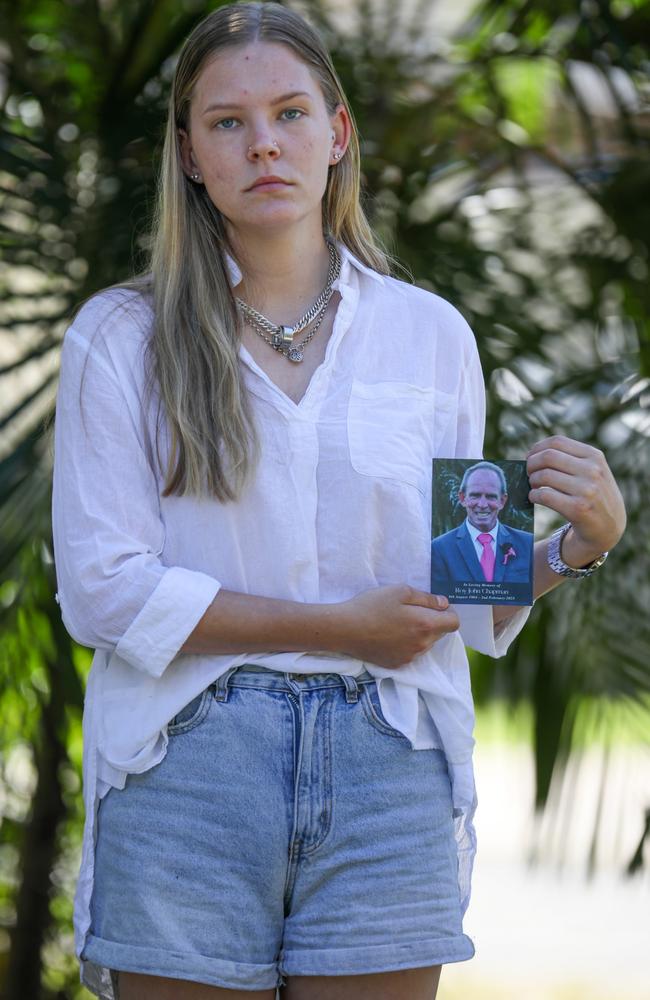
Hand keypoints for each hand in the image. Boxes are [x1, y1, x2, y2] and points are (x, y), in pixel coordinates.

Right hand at [336, 584, 459, 668]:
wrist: (345, 629)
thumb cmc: (372, 605)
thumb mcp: (400, 591)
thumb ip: (427, 599)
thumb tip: (444, 604)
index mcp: (426, 625)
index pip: (454, 622)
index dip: (447, 612)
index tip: (432, 606)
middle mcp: (422, 645)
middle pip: (440, 633)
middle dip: (432, 622)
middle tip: (410, 611)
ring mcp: (410, 657)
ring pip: (425, 644)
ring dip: (419, 634)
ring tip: (397, 623)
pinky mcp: (397, 664)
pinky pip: (411, 653)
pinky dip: (407, 644)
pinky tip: (389, 635)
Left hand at [527, 435, 625, 565]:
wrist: (609, 527)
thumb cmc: (593, 495)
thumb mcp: (593, 470)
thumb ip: (570, 458)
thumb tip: (532, 453)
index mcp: (594, 456)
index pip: (557, 442)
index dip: (537, 448)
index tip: (530, 457)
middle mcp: (593, 470)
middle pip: (548, 456)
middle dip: (531, 464)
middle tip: (528, 473)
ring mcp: (587, 490)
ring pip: (544, 475)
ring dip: (532, 481)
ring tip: (534, 486)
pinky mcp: (578, 509)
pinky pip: (544, 496)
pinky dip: (533, 496)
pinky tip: (535, 498)